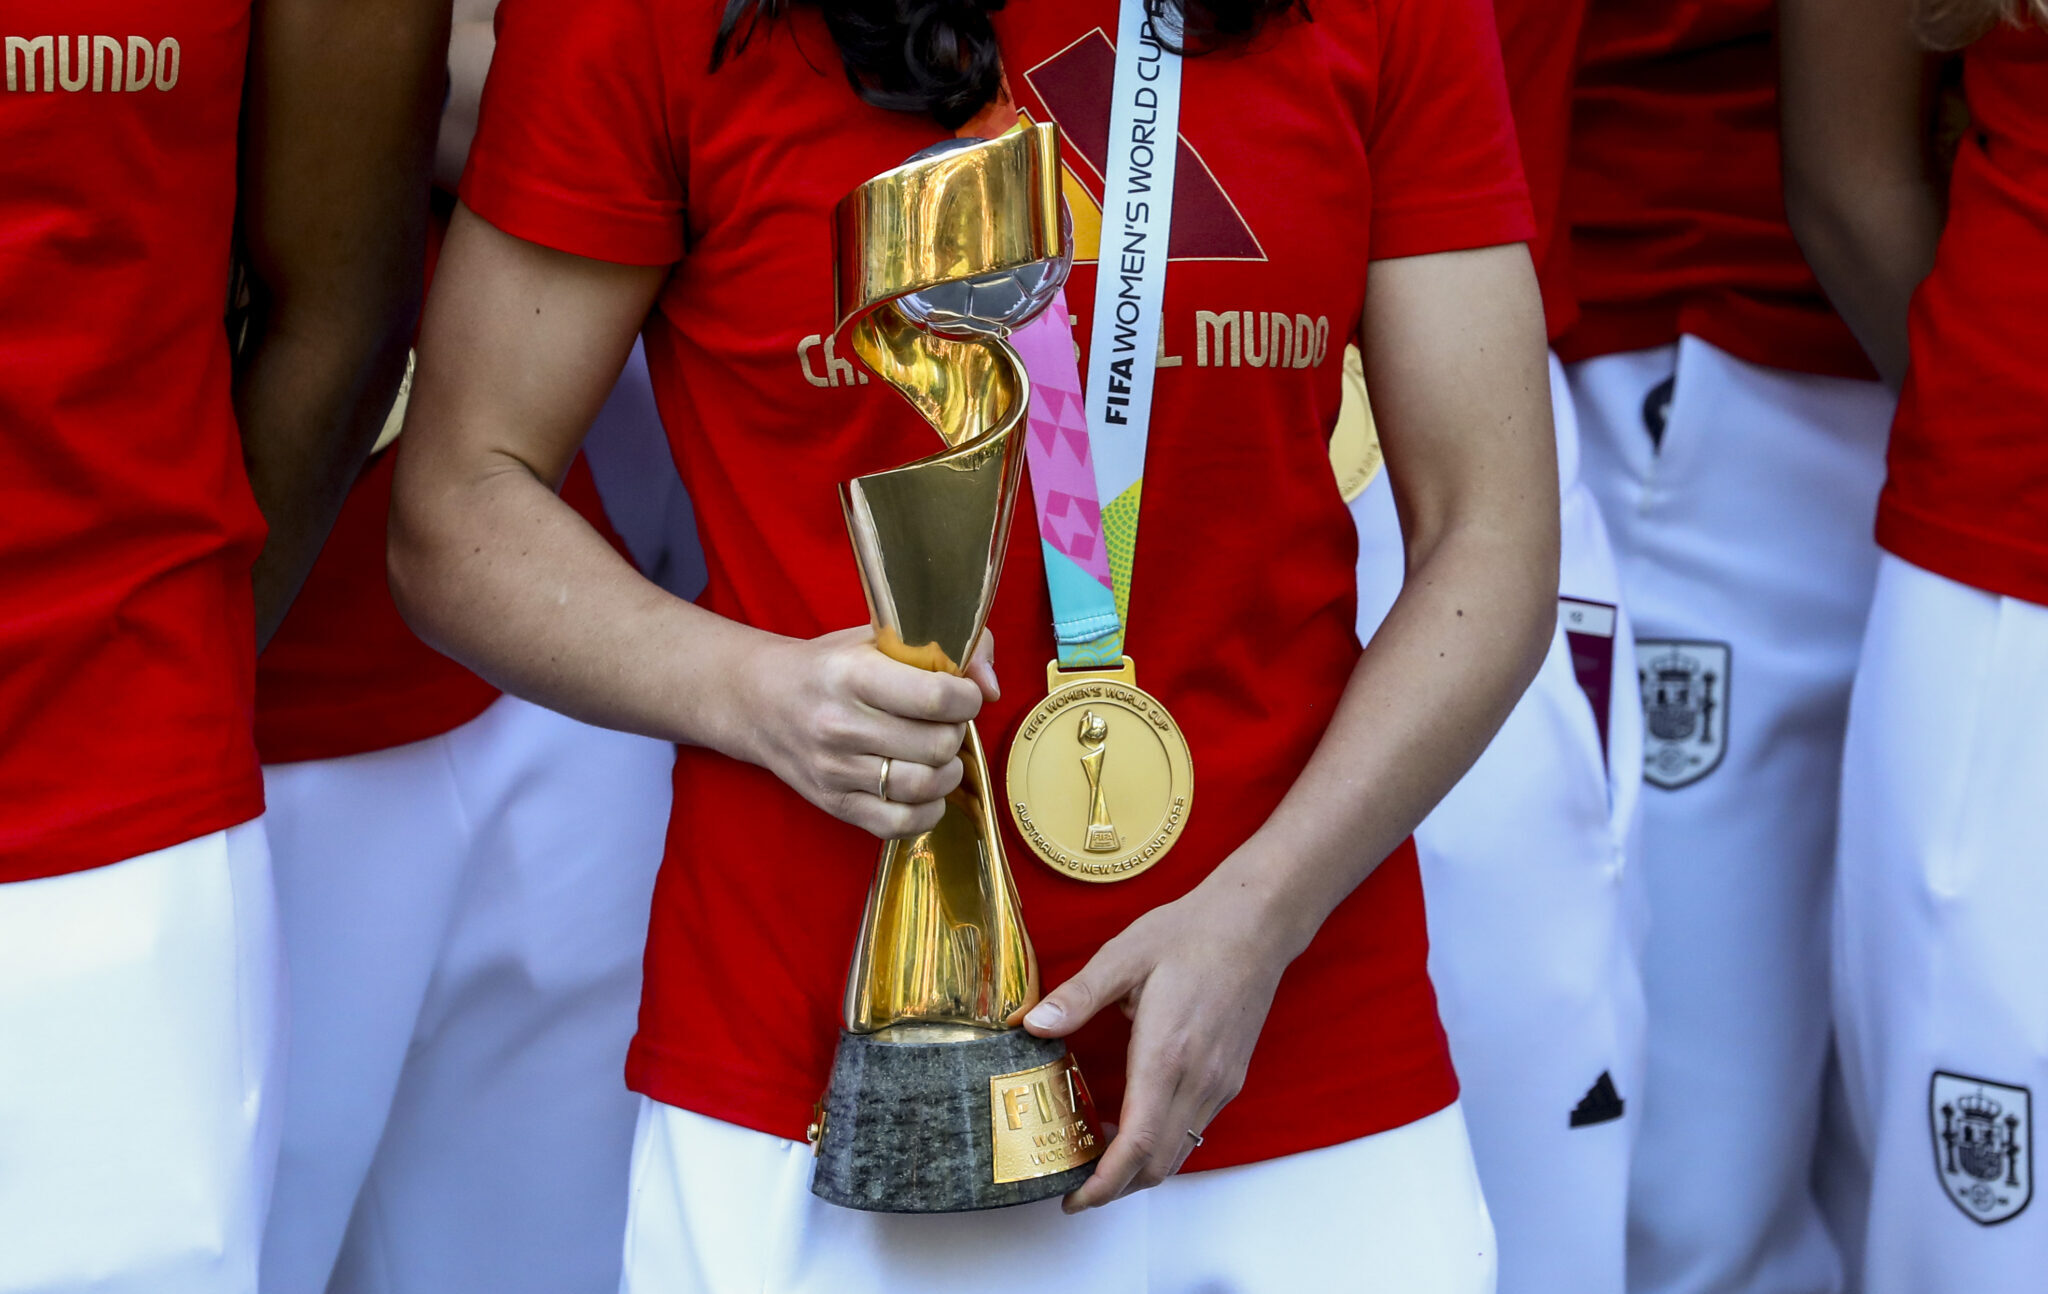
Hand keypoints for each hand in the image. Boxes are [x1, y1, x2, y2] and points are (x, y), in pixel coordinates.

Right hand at [743, 626, 997, 839]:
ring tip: (939, 753)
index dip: (967, 697)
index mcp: (853, 675)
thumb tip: (990, 687)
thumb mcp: (878, 637)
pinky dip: (928, 809)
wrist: (760, 701)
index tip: (963, 693)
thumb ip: (944, 647)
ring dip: (948, 770)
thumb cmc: (830, 666)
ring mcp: (835, 770)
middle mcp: (840, 725)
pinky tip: (924, 787)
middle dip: (956, 732)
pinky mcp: (834, 804)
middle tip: (946, 722)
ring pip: (925, 786)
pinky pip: (901, 824)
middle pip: (937, 745)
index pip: (936, 698)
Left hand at [1022, 880, 1290, 1210]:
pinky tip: (1131, 1122)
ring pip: (1178, 1152)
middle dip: (1114, 1187)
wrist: (1256, 923)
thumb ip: (1078, 996)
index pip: (1135, 1146)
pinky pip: (1193, 1130)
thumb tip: (1032, 1025)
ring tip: (1094, 1155)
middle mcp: (1199, 1080)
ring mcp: (1220, 1083)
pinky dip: (1160, 1143)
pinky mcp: (1230, 1078)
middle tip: (1071, 1183)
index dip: (1102, 1183)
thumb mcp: (1124, 955)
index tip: (1072, 1198)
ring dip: (1137, 1168)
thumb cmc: (1192, 933)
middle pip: (1156, 1164)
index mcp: (1167, 1054)